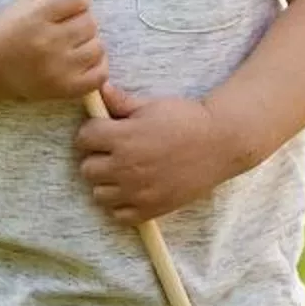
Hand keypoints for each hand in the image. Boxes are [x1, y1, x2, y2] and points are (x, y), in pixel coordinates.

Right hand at [0, 0, 109, 101]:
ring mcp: (55, 70)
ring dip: (89, 44)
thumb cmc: (17, 27)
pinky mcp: (64, 90)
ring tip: (69, 45)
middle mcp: (44, 45)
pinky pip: (101, 74)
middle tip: (64, 28)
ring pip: (98, 47)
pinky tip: (79, 61)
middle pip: (90, 22)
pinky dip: (96, 66)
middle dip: (81, 21)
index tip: (66, 6)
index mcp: (33, 18)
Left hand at [77, 83, 239, 223]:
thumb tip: (101, 90)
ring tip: (125, 171)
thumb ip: (122, 102)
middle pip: (87, 168)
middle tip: (115, 151)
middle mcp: (125, 167)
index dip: (93, 131)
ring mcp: (136, 191)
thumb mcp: (153, 105)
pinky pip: (118, 215)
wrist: (221, 142)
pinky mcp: (149, 209)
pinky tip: (134, 189)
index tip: (105, 130)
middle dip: (98, 157)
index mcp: (124, 137)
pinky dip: (122, 204)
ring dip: (108, 182)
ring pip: (98, 193)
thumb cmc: (187, 119)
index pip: (84, 137)